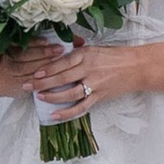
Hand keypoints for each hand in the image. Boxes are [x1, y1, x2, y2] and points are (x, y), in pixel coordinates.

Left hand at [0, 39, 140, 112]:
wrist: (136, 67)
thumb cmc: (114, 56)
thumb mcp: (94, 48)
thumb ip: (76, 52)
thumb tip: (57, 55)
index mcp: (86, 54)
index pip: (61, 62)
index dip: (46, 68)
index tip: (33, 72)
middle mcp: (89, 69)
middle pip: (61, 77)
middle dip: (42, 83)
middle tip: (27, 86)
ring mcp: (94, 84)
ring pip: (69, 93)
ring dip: (52, 96)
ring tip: (39, 97)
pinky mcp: (99, 96)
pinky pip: (81, 106)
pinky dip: (67, 112)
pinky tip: (55, 115)